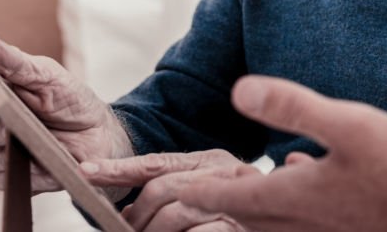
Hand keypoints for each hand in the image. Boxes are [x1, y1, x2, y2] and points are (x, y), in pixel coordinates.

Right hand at [0, 32, 133, 194]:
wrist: (97, 133)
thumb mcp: (48, 75)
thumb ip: (15, 62)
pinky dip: (26, 171)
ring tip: (34, 143)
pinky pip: (7, 179)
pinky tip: (43, 162)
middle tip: (10, 128)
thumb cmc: (70, 99)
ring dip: (9, 151)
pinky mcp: (9, 177)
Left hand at [82, 150, 256, 230]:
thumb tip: (127, 215)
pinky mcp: (242, 228)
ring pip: (175, 215)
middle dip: (136, 217)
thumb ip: (179, 191)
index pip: (156, 163)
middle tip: (125, 230)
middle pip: (162, 189)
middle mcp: (225, 173)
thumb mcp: (214, 190)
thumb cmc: (248, 211)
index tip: (84, 170)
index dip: (118, 168)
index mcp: (211, 161)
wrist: (302, 209)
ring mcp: (236, 201)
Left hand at [165, 76, 386, 231]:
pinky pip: (299, 224)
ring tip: (240, 184)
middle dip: (215, 201)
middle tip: (195, 187)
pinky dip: (285, 206)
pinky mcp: (346, 230)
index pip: (225, 196)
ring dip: (249, 206)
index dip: (193, 190)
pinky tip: (301, 178)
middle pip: (241, 217)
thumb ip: (292, 106)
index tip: (168, 189)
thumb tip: (239, 89)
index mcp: (292, 198)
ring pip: (269, 224)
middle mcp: (300, 224)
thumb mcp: (349, 126)